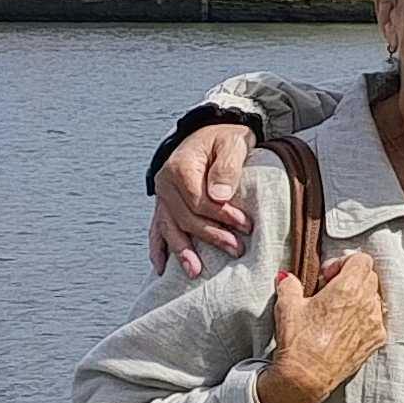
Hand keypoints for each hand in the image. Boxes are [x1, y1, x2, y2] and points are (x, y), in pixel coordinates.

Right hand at [153, 122, 257, 275]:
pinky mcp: (164, 204)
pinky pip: (157, 228)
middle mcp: (165, 183)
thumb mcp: (233, 143)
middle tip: (236, 249)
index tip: (245, 226)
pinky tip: (161, 266)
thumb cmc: (225, 138)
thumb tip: (219, 196)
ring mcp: (162, 196)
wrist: (211, 131)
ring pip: (169, 227)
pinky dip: (159, 247)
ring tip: (195, 271)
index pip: (199, 200)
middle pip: (185, 217)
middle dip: (210, 235)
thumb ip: (227, 167)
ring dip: (181, 251)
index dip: (222, 216)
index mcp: (180, 167)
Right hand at [257, 253, 386, 402]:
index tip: (327, 275)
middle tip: (330, 290)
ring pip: (375, 297)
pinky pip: (377, 319)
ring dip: (360, 297)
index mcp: (348, 288)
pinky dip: (365, 317)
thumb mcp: (287, 307)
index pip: (362, 260)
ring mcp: (375, 322)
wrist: (307, 377)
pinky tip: (345, 326)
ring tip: (337, 310)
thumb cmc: (298, 341)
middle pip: (370, 276)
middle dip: (351, 278)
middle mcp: (367, 303)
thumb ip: (289, 284)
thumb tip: (286, 277)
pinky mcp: (377, 339)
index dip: (344, 262)